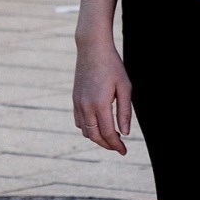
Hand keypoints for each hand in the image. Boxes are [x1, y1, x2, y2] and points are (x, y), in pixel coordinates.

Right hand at [71, 38, 132, 154]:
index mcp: (100, 104)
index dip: (116, 145)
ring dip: (97, 138)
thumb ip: (125, 112)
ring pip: (85, 131)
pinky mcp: (74, 99)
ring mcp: (78, 103)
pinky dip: (88, 129)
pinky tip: (98, 125)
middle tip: (118, 147)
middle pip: (95, 136)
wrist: (92, 49)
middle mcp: (86, 106)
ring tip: (111, 137)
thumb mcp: (125, 87)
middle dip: (107, 145)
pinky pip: (79, 122)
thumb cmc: (112, 66)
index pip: (108, 133)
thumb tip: (125, 133)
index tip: (124, 151)